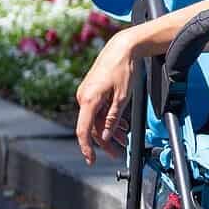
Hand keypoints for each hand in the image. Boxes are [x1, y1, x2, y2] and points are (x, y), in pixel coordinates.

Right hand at [74, 34, 132, 163]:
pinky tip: (121, 125)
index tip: (91, 160)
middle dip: (106, 141)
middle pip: (92, 127)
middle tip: (117, 153)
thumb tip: (106, 136)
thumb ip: (113, 118)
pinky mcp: (93, 91)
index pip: (84, 130)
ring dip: (110, 130)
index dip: (87, 148)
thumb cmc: (122, 69)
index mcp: (89, 100)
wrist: (121, 48)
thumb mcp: (122, 97)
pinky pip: (99, 110)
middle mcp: (84, 98)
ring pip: (97, 119)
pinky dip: (109, 118)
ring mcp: (87, 94)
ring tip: (124, 139)